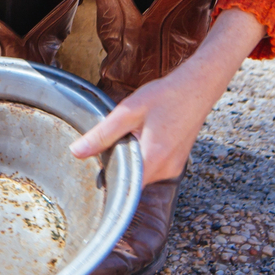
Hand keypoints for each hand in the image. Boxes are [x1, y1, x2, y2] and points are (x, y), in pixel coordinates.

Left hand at [70, 9, 263, 182]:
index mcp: (154, 159)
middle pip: (133, 181)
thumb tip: (77, 152)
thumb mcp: (128, 112)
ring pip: (142, 174)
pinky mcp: (177, 162)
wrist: (197, 87)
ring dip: (130, 160)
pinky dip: (142, 156)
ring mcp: (174, 167)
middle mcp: (166, 170)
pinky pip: (153, 167)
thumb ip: (102, 134)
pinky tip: (140, 137)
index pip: (125, 188)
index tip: (92, 172)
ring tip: (127, 137)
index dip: (107, 181)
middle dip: (117, 167)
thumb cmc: (165, 96)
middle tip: (105, 147)